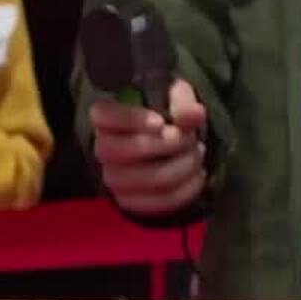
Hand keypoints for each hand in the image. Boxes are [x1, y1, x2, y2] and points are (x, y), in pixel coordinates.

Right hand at [90, 78, 207, 216]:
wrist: (165, 148)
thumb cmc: (165, 115)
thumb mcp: (174, 98)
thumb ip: (182, 102)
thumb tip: (194, 114)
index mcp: (105, 117)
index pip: (105, 116)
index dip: (132, 119)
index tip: (161, 122)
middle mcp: (103, 149)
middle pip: (131, 149)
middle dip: (171, 143)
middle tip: (190, 138)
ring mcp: (114, 178)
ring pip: (151, 178)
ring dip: (184, 166)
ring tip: (196, 155)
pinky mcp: (129, 201)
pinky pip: (160, 201)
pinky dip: (187, 189)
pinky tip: (197, 175)